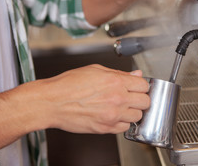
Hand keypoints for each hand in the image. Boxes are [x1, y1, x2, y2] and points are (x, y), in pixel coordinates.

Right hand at [23, 64, 149, 133]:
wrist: (51, 103)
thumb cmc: (68, 85)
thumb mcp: (95, 70)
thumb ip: (119, 73)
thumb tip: (135, 74)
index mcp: (115, 81)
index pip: (144, 85)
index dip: (141, 85)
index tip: (137, 86)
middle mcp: (117, 99)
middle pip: (145, 102)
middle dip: (141, 98)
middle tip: (132, 96)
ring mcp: (112, 115)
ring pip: (138, 116)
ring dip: (133, 111)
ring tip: (122, 106)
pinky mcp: (106, 128)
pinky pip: (125, 128)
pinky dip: (122, 123)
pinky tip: (114, 115)